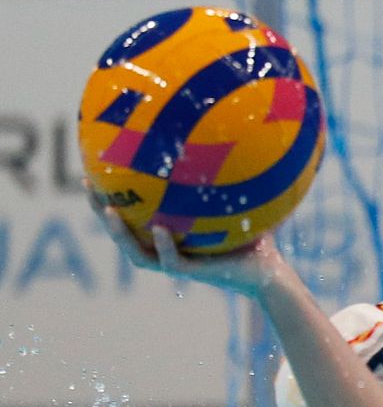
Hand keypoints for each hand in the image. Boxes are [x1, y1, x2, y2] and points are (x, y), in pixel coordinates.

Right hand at [91, 188, 286, 297]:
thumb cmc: (253, 235)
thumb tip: (227, 134)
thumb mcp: (239, 200)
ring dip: (121, 234)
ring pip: (137, 253)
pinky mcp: (194, 273)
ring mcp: (177, 262)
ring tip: (111, 212)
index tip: (95, 169)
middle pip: (122, 233)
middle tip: (88, 184)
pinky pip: (172, 262)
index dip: (110, 195)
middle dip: (101, 210)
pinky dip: (165, 245)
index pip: (132, 215)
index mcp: (169, 233)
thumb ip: (228, 174)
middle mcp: (166, 248)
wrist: (270, 270)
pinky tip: (159, 228)